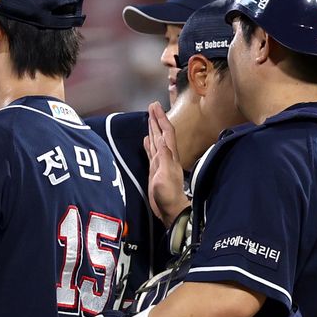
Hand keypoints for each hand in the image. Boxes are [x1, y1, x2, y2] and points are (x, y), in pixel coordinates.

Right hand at [144, 102, 187, 227]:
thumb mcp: (165, 174)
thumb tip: (161, 139)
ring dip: (153, 129)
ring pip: (156, 141)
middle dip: (156, 119)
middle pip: (161, 133)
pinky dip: (149, 144)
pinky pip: (151, 153)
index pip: (165, 132)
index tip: (154, 106)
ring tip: (149, 118)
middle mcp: (165, 157)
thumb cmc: (168, 194)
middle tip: (152, 106)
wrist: (170, 210)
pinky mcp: (154, 170)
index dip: (161, 118)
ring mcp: (159, 163)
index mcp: (169, 155)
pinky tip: (146, 140)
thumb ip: (163, 157)